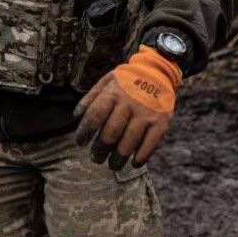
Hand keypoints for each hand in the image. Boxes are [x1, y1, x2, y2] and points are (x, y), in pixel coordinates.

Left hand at [73, 46, 180, 170]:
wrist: (157, 71)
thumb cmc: (126, 81)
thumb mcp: (107, 81)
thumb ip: (91, 98)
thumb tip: (76, 117)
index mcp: (113, 93)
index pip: (95, 115)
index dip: (85, 131)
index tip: (80, 142)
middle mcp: (129, 104)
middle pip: (111, 133)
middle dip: (100, 150)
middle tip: (96, 158)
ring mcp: (146, 114)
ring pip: (129, 143)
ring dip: (119, 158)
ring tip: (113, 164)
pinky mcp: (161, 122)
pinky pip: (150, 145)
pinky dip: (141, 157)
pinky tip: (134, 162)